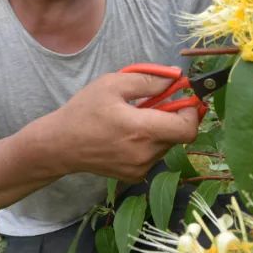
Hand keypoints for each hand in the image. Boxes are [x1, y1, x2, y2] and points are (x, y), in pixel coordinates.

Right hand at [47, 71, 200, 182]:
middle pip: (178, 135)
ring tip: (134, 120)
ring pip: (167, 145)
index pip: (188, 129)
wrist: (60, 145)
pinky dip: (149, 143)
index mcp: (142, 130)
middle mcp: (145, 154)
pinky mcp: (134, 176)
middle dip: (172, 117)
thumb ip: (148, 80)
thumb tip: (176, 77)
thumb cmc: (84, 111)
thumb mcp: (113, 84)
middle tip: (152, 105)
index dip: (191, 112)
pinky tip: (127, 136)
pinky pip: (154, 156)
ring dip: (160, 130)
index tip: (182, 100)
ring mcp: (140, 168)